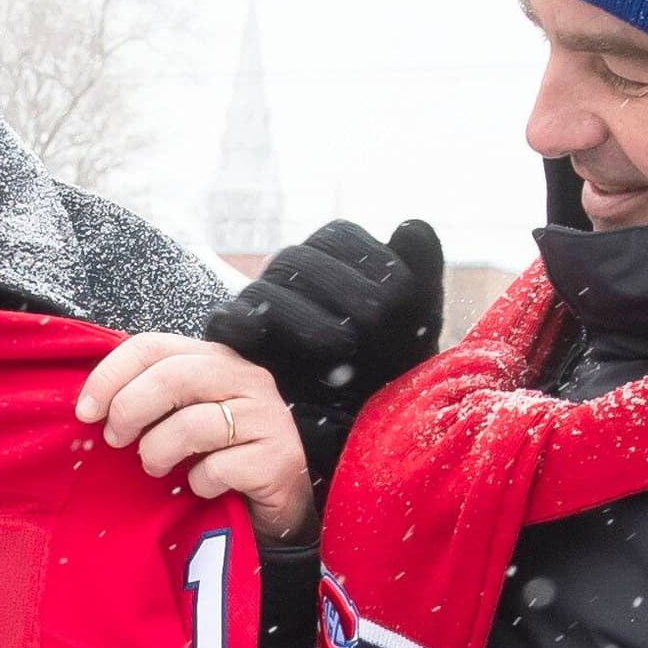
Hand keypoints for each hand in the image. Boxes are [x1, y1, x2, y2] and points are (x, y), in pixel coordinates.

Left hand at [76, 334, 316, 542]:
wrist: (278, 505)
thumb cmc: (219, 457)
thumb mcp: (182, 418)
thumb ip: (150, 401)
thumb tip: (92, 406)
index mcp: (216, 360)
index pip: (154, 346)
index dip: (111, 374)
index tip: (85, 410)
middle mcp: (247, 379)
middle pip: (173, 376)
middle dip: (129, 409)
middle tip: (115, 440)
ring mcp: (267, 417)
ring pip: (193, 424)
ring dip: (158, 452)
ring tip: (154, 468)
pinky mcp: (279, 459)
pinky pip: (219, 468)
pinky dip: (198, 483)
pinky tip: (200, 487)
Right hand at [204, 219, 446, 407]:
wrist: (365, 423)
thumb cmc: (392, 366)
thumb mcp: (418, 318)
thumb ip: (421, 270)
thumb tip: (411, 224)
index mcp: (331, 261)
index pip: (338, 237)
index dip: (368, 259)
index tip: (399, 293)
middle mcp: (290, 280)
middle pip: (299, 259)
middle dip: (340, 288)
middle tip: (374, 323)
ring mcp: (258, 312)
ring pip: (265, 289)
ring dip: (304, 314)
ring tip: (341, 345)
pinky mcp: (234, 347)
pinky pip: (226, 323)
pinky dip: (238, 324)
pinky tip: (260, 335)